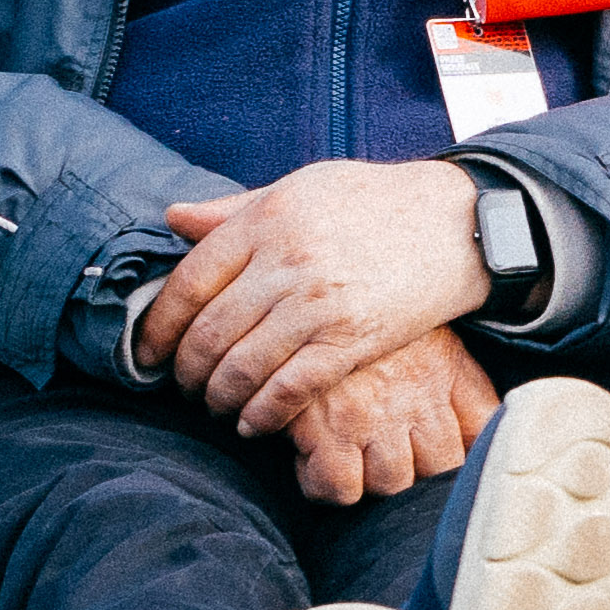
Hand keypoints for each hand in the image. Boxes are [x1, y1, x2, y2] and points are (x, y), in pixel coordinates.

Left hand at [141, 159, 490, 430]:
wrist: (460, 224)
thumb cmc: (377, 202)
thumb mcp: (304, 187)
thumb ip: (237, 208)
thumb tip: (173, 219)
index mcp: (267, 220)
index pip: (188, 282)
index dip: (159, 326)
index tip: (149, 353)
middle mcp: (287, 262)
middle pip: (208, 332)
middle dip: (186, 372)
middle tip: (183, 387)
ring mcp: (319, 304)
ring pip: (241, 367)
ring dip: (220, 398)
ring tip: (216, 406)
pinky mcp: (352, 341)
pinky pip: (289, 389)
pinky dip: (263, 414)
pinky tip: (254, 423)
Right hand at [271, 325, 498, 505]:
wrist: (309, 289)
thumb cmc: (360, 309)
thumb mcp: (420, 325)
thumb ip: (453, 372)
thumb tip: (475, 423)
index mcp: (446, 370)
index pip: (484, 428)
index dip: (474, 450)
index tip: (452, 453)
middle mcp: (417, 399)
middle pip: (440, 469)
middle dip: (418, 472)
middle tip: (389, 456)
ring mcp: (372, 417)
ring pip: (389, 484)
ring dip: (371, 480)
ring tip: (351, 458)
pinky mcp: (325, 428)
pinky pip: (338, 487)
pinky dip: (327, 486)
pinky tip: (316, 461)